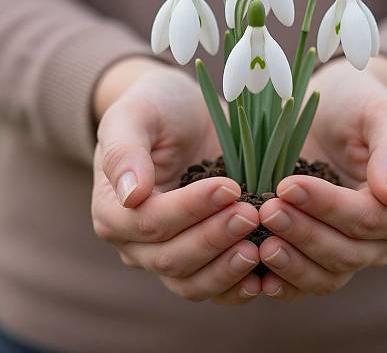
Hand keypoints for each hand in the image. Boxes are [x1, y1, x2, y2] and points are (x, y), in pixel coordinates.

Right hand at [91, 59, 260, 303]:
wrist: (183, 116)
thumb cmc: (156, 109)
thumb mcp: (136, 115)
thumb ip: (124, 150)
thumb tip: (129, 194)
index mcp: (113, 210)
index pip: (151, 221)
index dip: (190, 209)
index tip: (229, 187)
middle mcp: (136, 242)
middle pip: (172, 258)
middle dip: (214, 238)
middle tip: (252, 214)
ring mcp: (167, 254)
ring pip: (192, 282)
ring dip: (227, 269)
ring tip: (260, 247)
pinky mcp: (198, 257)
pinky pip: (213, 285)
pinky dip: (237, 287)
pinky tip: (264, 276)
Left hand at [257, 56, 386, 299]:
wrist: (334, 111)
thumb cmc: (360, 105)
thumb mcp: (382, 114)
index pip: (366, 219)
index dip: (327, 207)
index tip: (288, 185)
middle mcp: (381, 240)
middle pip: (345, 253)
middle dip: (303, 233)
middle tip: (266, 209)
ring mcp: (350, 251)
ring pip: (325, 275)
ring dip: (291, 263)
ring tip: (258, 243)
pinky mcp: (319, 254)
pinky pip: (304, 280)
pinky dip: (282, 281)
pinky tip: (256, 273)